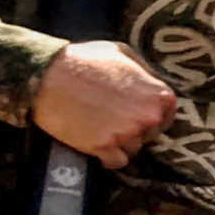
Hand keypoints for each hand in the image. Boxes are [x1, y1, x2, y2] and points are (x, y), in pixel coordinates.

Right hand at [31, 40, 177, 165]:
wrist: (46, 75)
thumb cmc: (83, 60)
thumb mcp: (121, 52)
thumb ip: (143, 70)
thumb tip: (152, 82)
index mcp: (157, 94)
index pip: (167, 115)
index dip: (152, 115)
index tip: (138, 114)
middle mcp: (148, 117)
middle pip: (149, 134)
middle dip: (134, 128)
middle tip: (112, 116)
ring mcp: (127, 134)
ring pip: (132, 149)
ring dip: (119, 142)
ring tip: (98, 124)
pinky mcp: (104, 148)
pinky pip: (116, 162)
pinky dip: (107, 156)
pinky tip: (94, 140)